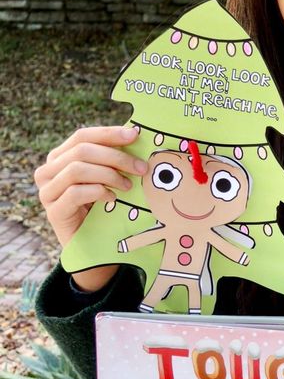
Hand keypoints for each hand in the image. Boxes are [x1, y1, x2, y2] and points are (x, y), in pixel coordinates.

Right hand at [34, 125, 146, 291]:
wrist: (92, 245)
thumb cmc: (102, 207)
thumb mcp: (107, 178)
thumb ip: (112, 159)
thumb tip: (135, 135)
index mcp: (60, 157)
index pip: (82, 136)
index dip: (108, 133)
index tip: (134, 135)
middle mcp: (48, 171)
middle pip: (82, 151)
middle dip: (116, 157)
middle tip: (141, 168)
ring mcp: (47, 192)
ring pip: (77, 170)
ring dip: (109, 175)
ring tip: (128, 186)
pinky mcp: (53, 211)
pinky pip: (75, 193)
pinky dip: (98, 192)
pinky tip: (112, 199)